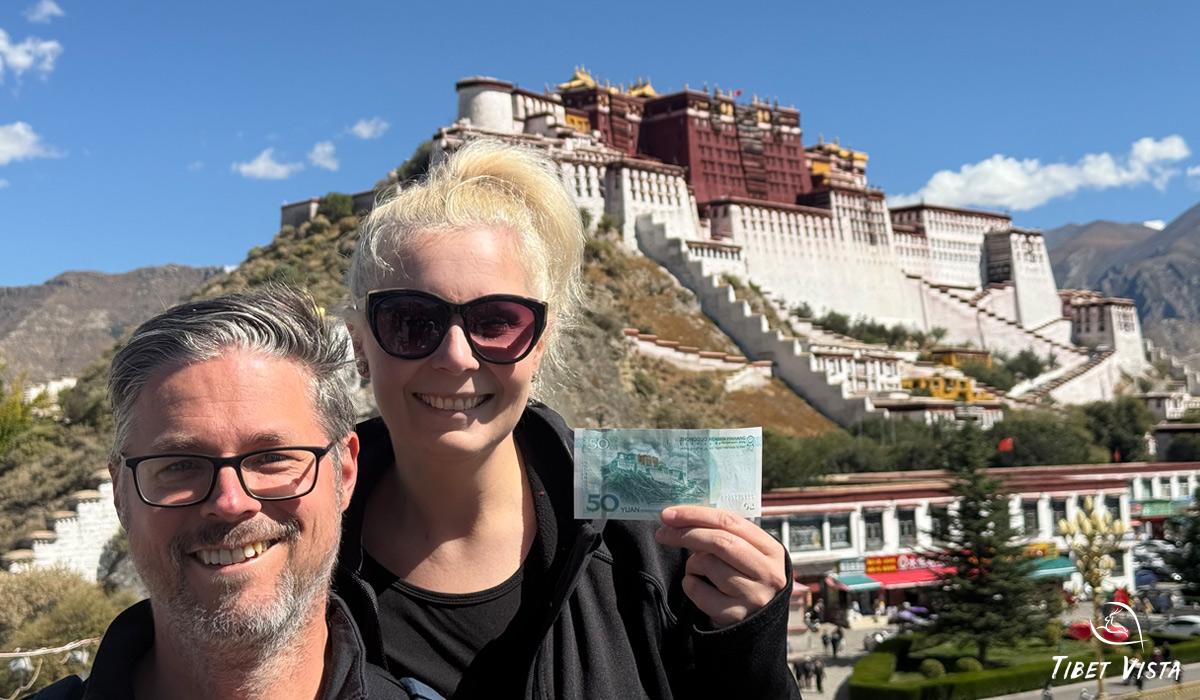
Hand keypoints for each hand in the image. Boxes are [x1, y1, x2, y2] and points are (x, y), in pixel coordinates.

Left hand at [655, 505, 788, 627]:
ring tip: (697, 569)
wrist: (758, 620)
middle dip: (686, 533)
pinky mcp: (735, 615)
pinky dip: (690, 584)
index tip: (670, 514)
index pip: (731, 522)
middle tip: (663, 533)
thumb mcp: (748, 552)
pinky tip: (698, 585)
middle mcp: (767, 572)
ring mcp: (752, 595)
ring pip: (708, 564)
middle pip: (720, 542)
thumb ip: (725, 533)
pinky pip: (699, 591)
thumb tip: (680, 516)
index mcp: (771, 550)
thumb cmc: (745, 577)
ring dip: (692, 563)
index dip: (697, 514)